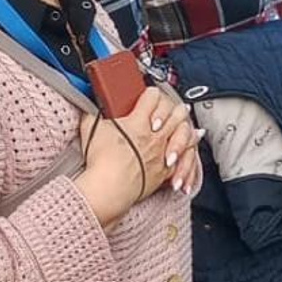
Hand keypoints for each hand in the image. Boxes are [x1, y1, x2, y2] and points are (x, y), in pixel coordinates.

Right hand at [75, 86, 200, 223]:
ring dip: (185, 125)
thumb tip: (89, 110)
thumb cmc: (101, 161)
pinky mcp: (165, 170)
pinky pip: (184, 158)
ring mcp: (162, 152)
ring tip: (187, 121)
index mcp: (138, 121)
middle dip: (174, 106)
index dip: (151, 93)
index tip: (148, 95)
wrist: (110, 187)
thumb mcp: (91, 129)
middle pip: (175, 111)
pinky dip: (189, 151)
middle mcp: (154, 135)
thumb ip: (92, 116)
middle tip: (174, 104)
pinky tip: (193, 146)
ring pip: (184, 132)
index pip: (152, 97)